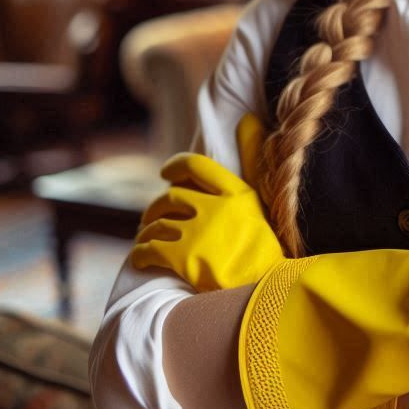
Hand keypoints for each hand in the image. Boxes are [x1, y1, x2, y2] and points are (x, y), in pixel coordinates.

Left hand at [131, 114, 282, 291]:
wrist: (266, 291)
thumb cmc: (267, 249)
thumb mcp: (263, 199)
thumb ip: (252, 158)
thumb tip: (248, 117)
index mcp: (237, 193)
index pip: (196, 166)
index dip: (175, 166)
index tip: (166, 172)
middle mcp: (215, 207)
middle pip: (171, 198)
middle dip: (157, 206)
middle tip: (154, 215)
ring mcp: (198, 233)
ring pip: (157, 224)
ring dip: (147, 232)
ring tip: (147, 239)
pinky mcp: (183, 258)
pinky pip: (149, 249)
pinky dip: (141, 252)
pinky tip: (142, 258)